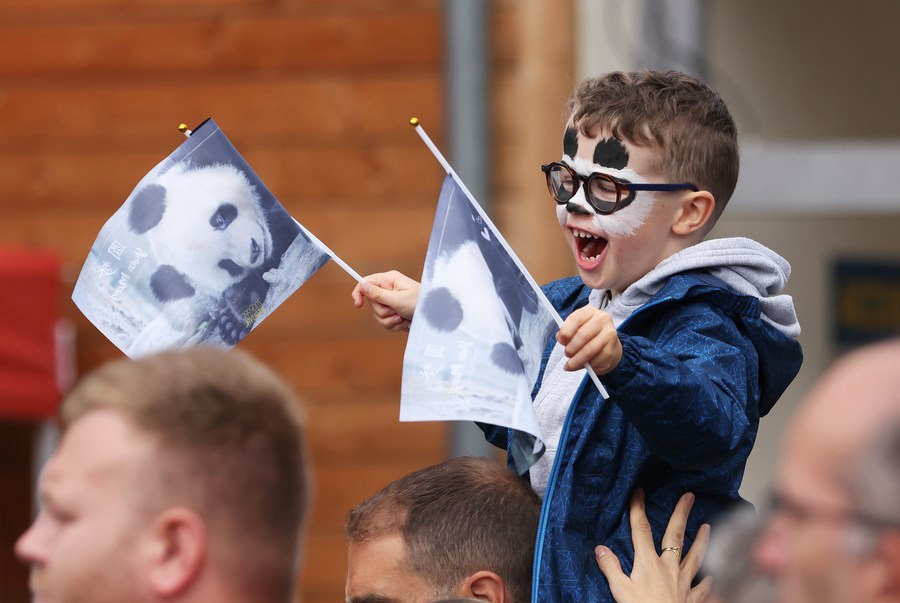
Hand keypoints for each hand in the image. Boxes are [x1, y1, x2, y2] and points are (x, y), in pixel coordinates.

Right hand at [351, 271, 420, 331]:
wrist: (434, 318)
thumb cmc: (420, 304)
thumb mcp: (398, 299)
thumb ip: (378, 294)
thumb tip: (362, 285)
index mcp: (390, 280)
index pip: (366, 282)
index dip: (359, 292)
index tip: (358, 305)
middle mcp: (389, 289)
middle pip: (372, 302)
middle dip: (382, 311)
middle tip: (395, 311)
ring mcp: (392, 302)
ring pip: (378, 314)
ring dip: (389, 320)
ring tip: (402, 317)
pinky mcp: (395, 313)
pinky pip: (385, 322)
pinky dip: (394, 325)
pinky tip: (404, 322)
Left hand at [556, 305, 621, 373]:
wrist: (609, 343)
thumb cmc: (588, 334)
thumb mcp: (576, 328)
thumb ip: (566, 332)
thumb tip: (561, 338)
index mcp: (590, 311)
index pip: (576, 319)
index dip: (566, 331)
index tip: (561, 341)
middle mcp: (602, 320)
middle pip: (582, 335)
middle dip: (571, 348)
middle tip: (566, 354)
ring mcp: (609, 335)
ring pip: (589, 350)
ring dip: (576, 360)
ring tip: (570, 364)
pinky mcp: (612, 350)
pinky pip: (596, 361)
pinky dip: (587, 366)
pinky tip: (584, 365)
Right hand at [595, 489, 712, 602]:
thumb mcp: (620, 589)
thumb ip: (610, 568)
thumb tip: (600, 548)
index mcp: (648, 562)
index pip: (641, 530)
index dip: (639, 509)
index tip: (639, 491)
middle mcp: (668, 567)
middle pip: (674, 536)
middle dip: (681, 514)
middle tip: (690, 496)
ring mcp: (683, 583)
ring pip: (695, 557)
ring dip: (701, 541)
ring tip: (708, 527)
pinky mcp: (692, 599)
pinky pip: (702, 588)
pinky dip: (708, 581)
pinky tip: (713, 576)